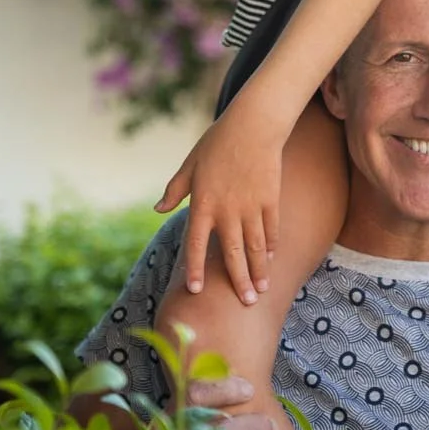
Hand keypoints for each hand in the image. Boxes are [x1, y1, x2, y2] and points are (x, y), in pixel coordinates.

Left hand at [155, 103, 283, 301]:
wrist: (253, 125)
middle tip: (244, 304)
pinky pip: (270, 228)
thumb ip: (174, 190)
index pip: (195, 244)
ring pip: (256, 246)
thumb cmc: (217, 142)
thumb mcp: (189, 165)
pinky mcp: (270, 198)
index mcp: (202, 203)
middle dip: (238, 280)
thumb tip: (158, 209)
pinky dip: (270, 244)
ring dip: (259, 270)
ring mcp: (250, 206)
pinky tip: (270, 257)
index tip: (196, 291)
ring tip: (261, 290)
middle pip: (232, 253)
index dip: (195, 269)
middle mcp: (226, 210)